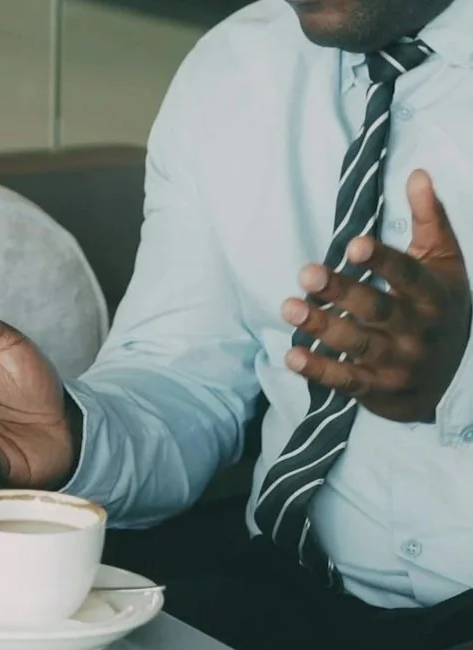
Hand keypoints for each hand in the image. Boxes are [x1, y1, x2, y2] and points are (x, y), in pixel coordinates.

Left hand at [282, 169, 470, 422]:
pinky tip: (292, 355)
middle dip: (342, 292)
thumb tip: (417, 174)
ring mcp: (396, 363)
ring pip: (357, 344)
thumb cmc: (436, 306)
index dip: (383, 261)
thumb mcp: (441, 264)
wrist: (446, 379)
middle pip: (377, 310)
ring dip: (322, 326)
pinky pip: (345, 380)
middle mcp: (417, 331)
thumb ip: (429, 220)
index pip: (409, 276)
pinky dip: (318, 369)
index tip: (353, 245)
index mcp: (432, 296)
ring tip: (289, 307)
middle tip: (306, 272)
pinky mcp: (375, 389)